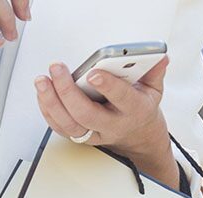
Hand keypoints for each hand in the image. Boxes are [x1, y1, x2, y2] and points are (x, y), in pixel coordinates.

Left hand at [34, 57, 178, 188]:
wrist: (138, 134)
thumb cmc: (141, 108)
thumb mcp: (153, 89)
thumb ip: (154, 72)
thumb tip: (159, 56)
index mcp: (134, 110)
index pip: (121, 99)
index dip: (107, 86)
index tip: (94, 72)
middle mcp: (113, 124)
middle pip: (86, 114)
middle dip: (68, 91)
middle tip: (57, 69)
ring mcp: (95, 132)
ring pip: (69, 124)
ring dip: (52, 102)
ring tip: (42, 81)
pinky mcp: (81, 135)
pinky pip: (60, 127)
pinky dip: (48, 110)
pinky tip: (43, 93)